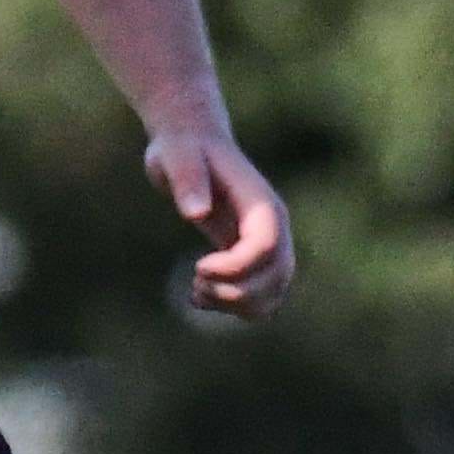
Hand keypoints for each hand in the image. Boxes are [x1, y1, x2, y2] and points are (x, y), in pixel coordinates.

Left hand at [144, 127, 294, 318]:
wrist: (193, 145)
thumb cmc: (183, 149)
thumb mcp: (175, 155)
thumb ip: (186, 178)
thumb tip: (196, 214)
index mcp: (259, 203)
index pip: (266, 245)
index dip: (235, 267)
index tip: (198, 267)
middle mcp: (274, 226)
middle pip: (277, 276)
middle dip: (235, 291)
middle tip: (194, 282)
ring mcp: (268, 244)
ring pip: (273, 293)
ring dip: (236, 304)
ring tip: (196, 291)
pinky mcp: (252, 257)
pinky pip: (260, 297)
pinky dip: (234, 308)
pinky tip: (199, 295)